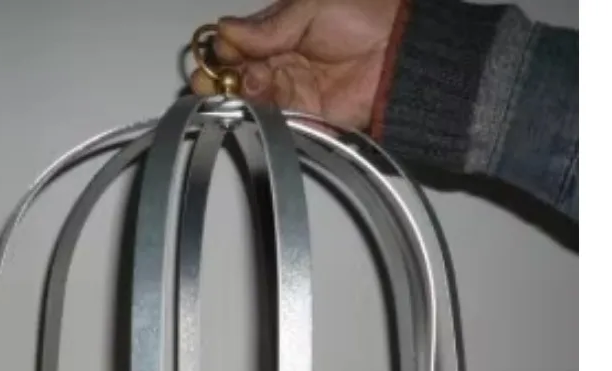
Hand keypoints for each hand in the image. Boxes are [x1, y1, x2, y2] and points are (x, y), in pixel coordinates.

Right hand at [191, 0, 399, 130]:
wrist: (400, 55)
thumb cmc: (367, 18)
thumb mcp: (309, 8)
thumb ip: (267, 26)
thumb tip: (225, 30)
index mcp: (278, 34)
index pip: (237, 46)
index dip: (222, 51)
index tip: (215, 52)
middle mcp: (282, 64)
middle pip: (239, 76)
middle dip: (221, 78)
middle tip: (211, 78)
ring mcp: (292, 92)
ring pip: (253, 98)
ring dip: (242, 92)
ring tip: (246, 81)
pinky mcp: (306, 117)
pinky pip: (277, 118)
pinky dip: (263, 111)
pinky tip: (258, 98)